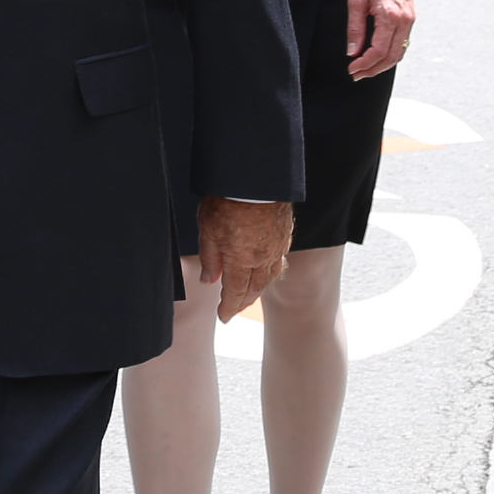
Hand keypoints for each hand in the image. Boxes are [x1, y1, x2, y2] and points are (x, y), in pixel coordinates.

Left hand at [197, 197, 291, 320]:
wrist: (254, 176)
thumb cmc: (228, 199)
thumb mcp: (207, 229)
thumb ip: (210, 258)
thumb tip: (209, 279)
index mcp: (242, 260)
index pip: (236, 293)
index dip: (229, 307)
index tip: (224, 316)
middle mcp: (263, 258)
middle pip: (255, 289)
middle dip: (243, 302)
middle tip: (234, 308)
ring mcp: (277, 246)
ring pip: (270, 277)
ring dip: (259, 289)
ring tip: (250, 294)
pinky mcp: (285, 234)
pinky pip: (280, 261)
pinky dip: (271, 271)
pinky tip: (266, 271)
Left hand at [345, 0, 415, 80]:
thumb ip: (355, 27)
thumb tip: (353, 51)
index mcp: (389, 16)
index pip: (378, 50)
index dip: (364, 64)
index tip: (352, 68)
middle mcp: (403, 21)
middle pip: (390, 57)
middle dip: (373, 70)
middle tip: (357, 74)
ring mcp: (410, 21)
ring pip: (399, 54)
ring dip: (383, 66)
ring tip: (366, 69)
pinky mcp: (411, 20)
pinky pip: (403, 45)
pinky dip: (391, 55)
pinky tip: (379, 58)